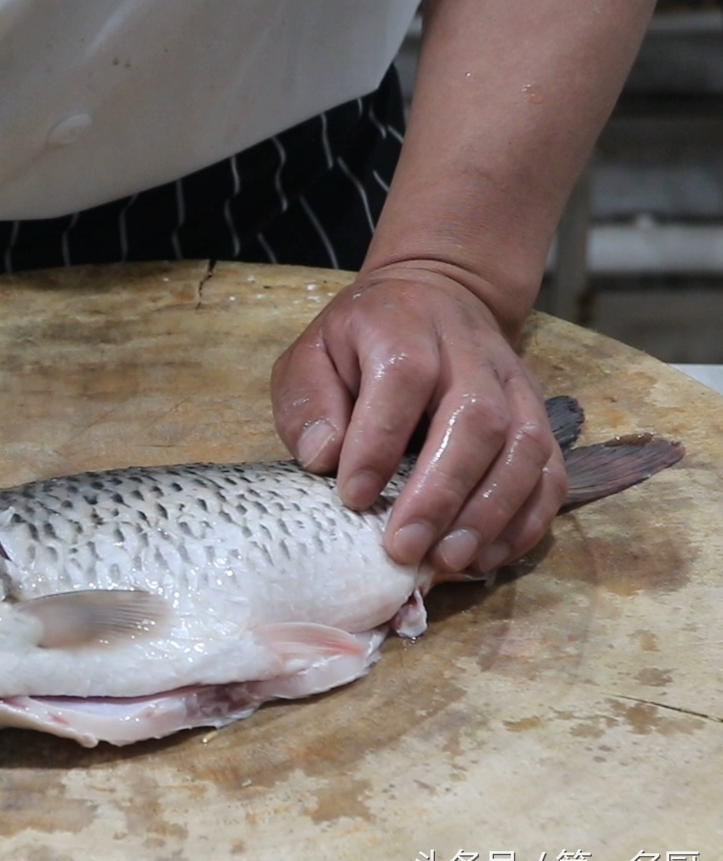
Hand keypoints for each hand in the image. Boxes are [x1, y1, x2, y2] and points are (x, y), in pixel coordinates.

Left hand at [270, 264, 566, 574]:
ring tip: (449, 561)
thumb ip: (309, 402)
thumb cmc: (359, 344)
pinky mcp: (539, 415)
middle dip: (441, 492)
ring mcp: (514, 384)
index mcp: (403, 327)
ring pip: (524, 446)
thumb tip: (323, 457)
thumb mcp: (311, 355)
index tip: (353, 497)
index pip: (402, 379)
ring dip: (490, 512)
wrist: (434, 299)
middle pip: (476, 418)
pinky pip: (550, 470)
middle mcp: (469, 352)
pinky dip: (525, 519)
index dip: (379, 440)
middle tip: (404, 547)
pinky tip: (488, 556)